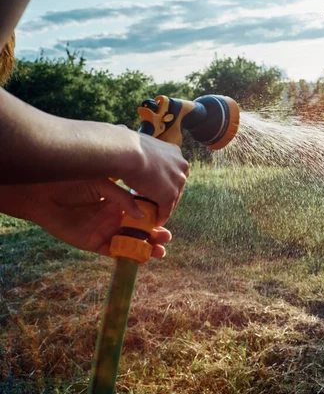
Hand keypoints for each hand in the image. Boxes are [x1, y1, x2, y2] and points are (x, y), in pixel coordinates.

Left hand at [4, 180, 171, 257]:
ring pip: (131, 243)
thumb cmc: (72, 181)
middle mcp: (114, 217)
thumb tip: (141, 214)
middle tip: (167, 237)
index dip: (155, 217)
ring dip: (146, 248)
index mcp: (118, 201)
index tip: (167, 219)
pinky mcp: (94, 243)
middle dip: (155, 234)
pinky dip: (129, 256)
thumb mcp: (102, 184)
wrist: (43, 192)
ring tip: (160, 251)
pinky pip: (114, 252)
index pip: (142, 211)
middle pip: (140, 229)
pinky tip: (141, 257)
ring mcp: (105, 231)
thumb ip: (122, 198)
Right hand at [122, 133, 188, 225]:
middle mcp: (181, 165)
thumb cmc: (125, 145)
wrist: (127, 152)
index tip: (155, 184)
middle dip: (166, 192)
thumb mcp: (138, 142)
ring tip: (155, 211)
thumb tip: (123, 131)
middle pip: (176, 184)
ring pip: (173, 198)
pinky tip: (155, 221)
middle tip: (154, 199)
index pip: (173, 170)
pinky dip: (161, 216)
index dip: (164, 178)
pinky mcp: (170, 195)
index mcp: (175, 152)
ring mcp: (177, 181)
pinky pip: (167, 210)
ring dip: (164, 205)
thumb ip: (140, 146)